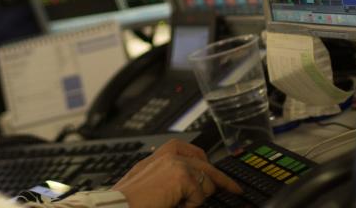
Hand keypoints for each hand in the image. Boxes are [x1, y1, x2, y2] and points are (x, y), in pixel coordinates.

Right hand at [111, 139, 241, 207]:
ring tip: (176, 203)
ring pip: (206, 182)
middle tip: (235, 189)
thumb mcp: (151, 183)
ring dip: (197, 198)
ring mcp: (177, 162)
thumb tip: (191, 186)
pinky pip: (200, 196)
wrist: (120, 206)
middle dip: (221, 180)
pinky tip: (174, 205)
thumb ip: (169, 178)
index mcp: (160, 155)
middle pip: (206, 164)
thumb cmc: (131, 200)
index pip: (192, 152)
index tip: (221, 176)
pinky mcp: (182, 175)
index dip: (208, 165)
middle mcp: (169, 154)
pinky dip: (191, 205)